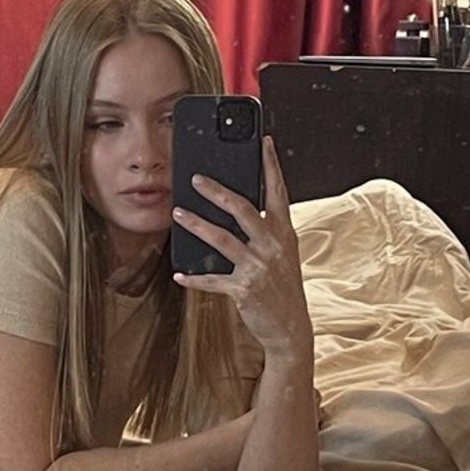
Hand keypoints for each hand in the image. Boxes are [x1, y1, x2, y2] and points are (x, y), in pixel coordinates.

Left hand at [171, 136, 312, 362]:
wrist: (291, 328)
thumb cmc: (282, 286)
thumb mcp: (282, 254)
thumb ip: (265, 230)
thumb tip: (235, 208)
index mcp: (284, 232)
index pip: (278, 192)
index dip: (270, 166)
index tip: (264, 142)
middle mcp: (273, 246)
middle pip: (243, 209)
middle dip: (218, 192)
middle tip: (196, 178)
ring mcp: (258, 267)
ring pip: (222, 240)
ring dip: (197, 225)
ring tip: (178, 213)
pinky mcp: (244, 289)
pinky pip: (212, 280)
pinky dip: (193, 278)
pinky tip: (179, 274)